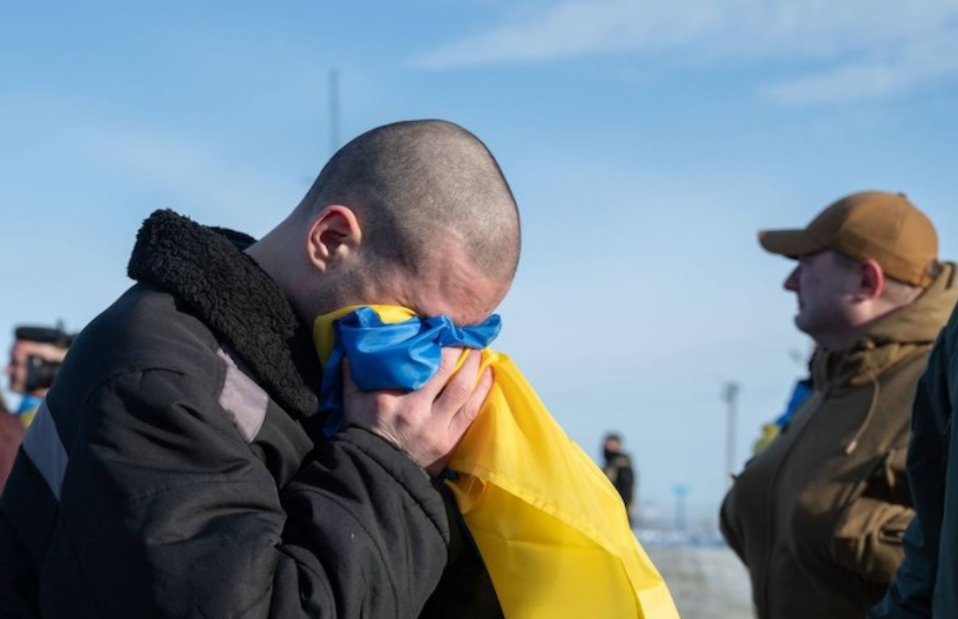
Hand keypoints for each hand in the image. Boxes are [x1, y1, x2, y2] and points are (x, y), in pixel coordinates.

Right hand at [342, 347, 492, 475]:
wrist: (376, 469)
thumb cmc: (364, 430)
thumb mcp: (352, 399)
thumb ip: (353, 372)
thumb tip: (354, 344)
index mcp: (390, 399)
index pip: (417, 364)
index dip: (434, 343)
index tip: (442, 328)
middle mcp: (414, 411)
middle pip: (445, 371)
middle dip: (459, 349)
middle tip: (465, 334)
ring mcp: (435, 427)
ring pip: (463, 389)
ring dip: (474, 366)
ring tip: (479, 350)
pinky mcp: (449, 440)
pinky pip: (472, 410)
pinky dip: (483, 389)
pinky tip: (489, 374)